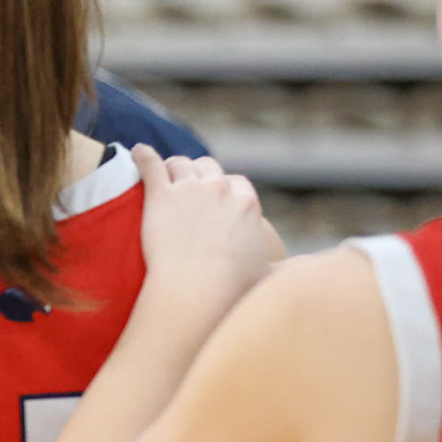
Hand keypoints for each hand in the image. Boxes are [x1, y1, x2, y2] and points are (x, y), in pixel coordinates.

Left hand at [133, 145, 271, 317]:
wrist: (198, 289)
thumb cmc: (233, 289)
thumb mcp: (270, 274)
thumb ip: (287, 267)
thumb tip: (306, 272)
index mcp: (247, 203)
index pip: (236, 183)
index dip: (224, 189)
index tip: (216, 197)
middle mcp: (219, 189)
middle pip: (208, 167)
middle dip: (199, 173)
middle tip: (187, 184)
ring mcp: (189, 189)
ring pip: (179, 163)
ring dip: (171, 166)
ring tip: (161, 173)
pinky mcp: (160, 195)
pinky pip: (150, 163)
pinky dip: (142, 155)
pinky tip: (136, 152)